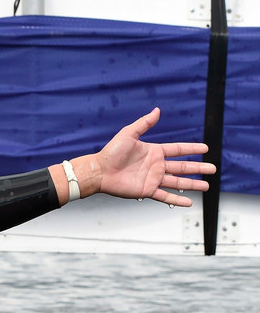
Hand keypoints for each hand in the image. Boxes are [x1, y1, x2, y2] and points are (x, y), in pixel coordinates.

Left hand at [90, 108, 214, 205]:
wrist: (99, 171)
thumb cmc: (111, 153)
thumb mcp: (129, 134)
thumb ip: (144, 123)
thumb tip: (157, 110)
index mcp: (154, 152)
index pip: (178, 150)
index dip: (192, 149)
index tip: (205, 148)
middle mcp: (156, 166)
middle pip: (182, 167)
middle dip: (198, 168)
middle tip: (212, 169)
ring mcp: (152, 179)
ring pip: (177, 182)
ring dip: (192, 184)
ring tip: (207, 186)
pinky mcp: (146, 190)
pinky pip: (165, 196)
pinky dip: (177, 200)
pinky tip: (188, 202)